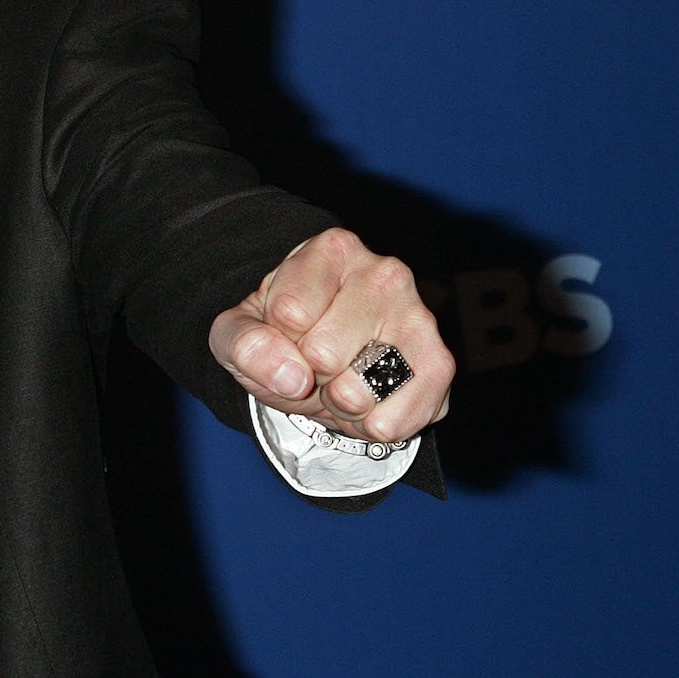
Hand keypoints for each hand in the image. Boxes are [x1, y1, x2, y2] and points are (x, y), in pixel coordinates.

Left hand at [209, 227, 451, 443]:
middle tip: (315, 359)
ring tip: (340, 378)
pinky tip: (366, 399)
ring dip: (336, 404)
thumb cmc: (278, 331)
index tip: (286, 328)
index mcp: (333, 251)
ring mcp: (420, 319)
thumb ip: (245, 344)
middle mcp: (386, 275)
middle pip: (323, 355)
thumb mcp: (238, 330)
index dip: (277, 337)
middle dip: (308, 373)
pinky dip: (367, 427)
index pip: (289, 313)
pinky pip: (392, 423)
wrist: (320, 352)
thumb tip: (292, 376)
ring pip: (357, 393)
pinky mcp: (440, 366)